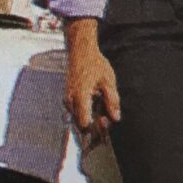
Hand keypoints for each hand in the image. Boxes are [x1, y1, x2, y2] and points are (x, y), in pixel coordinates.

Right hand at [63, 19, 120, 147]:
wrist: (80, 52)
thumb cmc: (95, 64)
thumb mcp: (108, 81)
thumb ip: (112, 100)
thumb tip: (116, 118)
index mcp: (81, 96)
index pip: (84, 123)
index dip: (94, 130)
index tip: (104, 129)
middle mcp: (70, 100)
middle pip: (79, 124)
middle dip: (92, 129)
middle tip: (104, 126)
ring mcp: (67, 99)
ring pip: (75, 120)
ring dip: (87, 122)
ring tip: (100, 119)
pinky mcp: (67, 98)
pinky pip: (73, 113)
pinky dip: (83, 115)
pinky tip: (93, 111)